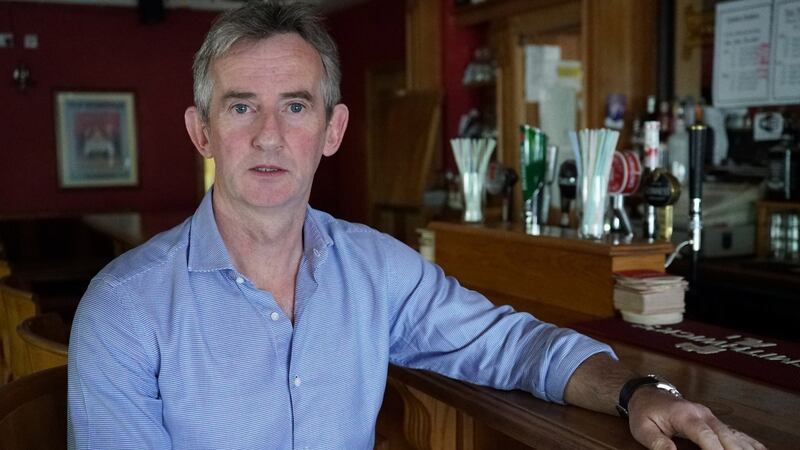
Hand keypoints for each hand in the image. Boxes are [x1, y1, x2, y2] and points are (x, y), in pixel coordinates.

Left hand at [627, 387, 765, 449]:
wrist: (646, 394)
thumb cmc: (644, 412)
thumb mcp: (643, 429)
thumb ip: (657, 443)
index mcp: (685, 415)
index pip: (705, 434)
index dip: (715, 449)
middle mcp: (703, 414)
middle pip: (726, 435)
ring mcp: (711, 417)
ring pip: (734, 435)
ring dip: (745, 449)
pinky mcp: (714, 422)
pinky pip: (736, 432)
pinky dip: (748, 443)